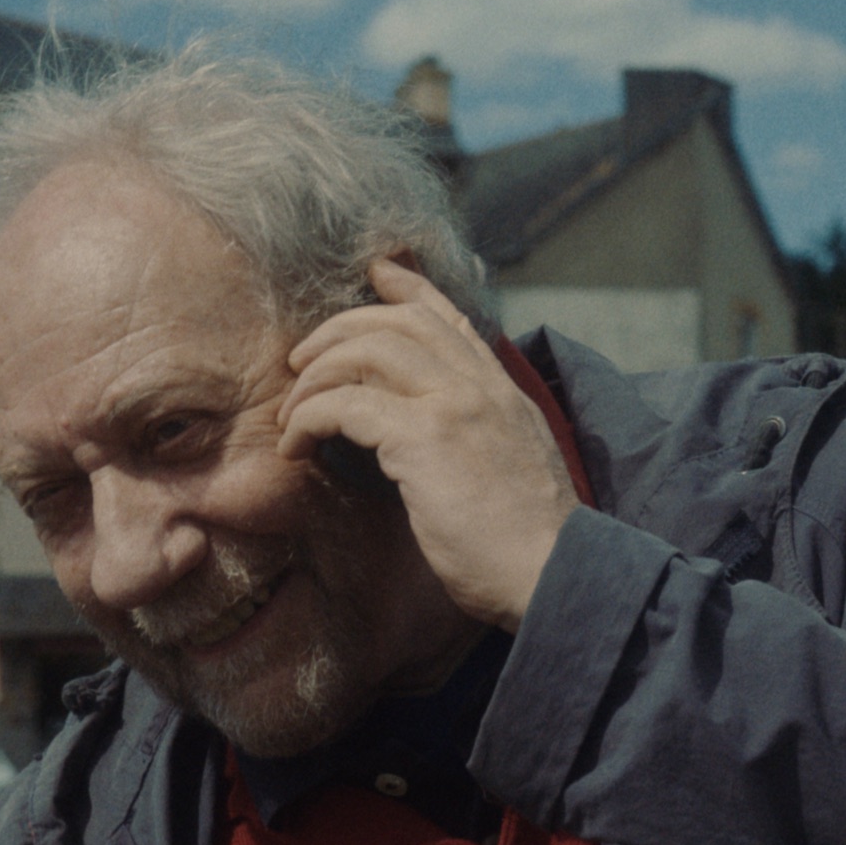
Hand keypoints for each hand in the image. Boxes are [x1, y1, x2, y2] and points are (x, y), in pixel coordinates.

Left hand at [277, 258, 580, 631]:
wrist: (553, 572)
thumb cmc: (529, 545)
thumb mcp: (516, 469)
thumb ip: (485, 438)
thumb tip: (448, 442)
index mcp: (504, 394)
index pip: (453, 320)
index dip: (411, 290)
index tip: (378, 273)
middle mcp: (482, 387)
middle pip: (400, 322)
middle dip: (340, 329)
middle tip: (302, 360)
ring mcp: (455, 405)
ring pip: (369, 350)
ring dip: (317, 374)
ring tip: (291, 411)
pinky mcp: (425, 438)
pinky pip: (346, 405)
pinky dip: (310, 418)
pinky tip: (297, 447)